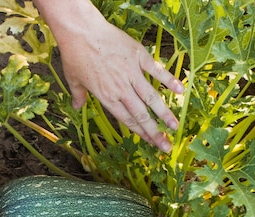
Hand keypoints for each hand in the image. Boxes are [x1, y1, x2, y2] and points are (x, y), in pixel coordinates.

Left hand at [55, 15, 184, 151]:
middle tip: (167, 146)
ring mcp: (131, 73)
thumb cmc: (75, 55)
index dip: (140, 133)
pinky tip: (181, 90)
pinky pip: (157, 70)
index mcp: (106, 97)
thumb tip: (77, 106)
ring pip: (151, 97)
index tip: (150, 143)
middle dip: (155, 132)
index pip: (127, 120)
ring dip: (164, 113)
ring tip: (175, 126)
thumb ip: (78, 95)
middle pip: (142, 114)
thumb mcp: (73, 79)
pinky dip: (169, 80)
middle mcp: (121, 89)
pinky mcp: (138, 56)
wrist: (81, 31)